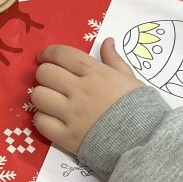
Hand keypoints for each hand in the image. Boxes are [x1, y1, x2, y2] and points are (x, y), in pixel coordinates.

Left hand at [31, 38, 141, 155]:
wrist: (144, 141)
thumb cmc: (139, 107)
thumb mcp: (130, 79)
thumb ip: (114, 60)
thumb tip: (106, 41)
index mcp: (94, 73)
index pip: (60, 54)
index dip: (48, 53)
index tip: (45, 58)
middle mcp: (79, 90)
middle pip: (45, 73)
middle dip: (44, 74)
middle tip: (51, 82)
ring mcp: (71, 114)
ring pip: (38, 96)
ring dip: (41, 96)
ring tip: (50, 101)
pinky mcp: (66, 136)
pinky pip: (40, 122)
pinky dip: (42, 119)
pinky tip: (51, 119)